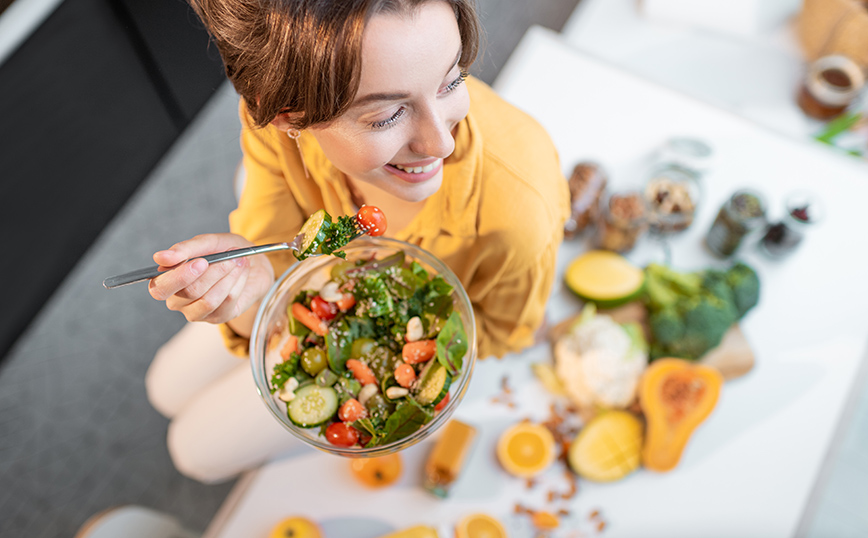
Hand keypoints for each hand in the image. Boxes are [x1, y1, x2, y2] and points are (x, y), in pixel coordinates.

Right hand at [148, 233, 274, 327]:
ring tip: (237, 260)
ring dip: (228, 276)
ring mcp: (196, 311)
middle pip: (187, 294)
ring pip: (209, 300)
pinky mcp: (217, 318)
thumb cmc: (224, 251)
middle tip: (228, 259)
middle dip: (211, 275)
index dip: (180, 276)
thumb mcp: (207, 243)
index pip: (160, 287)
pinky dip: (238, 282)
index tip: (202, 261)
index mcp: (167, 279)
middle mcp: (177, 299)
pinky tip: (241, 271)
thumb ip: (185, 249)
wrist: (253, 263)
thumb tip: (160, 258)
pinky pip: (226, 302)